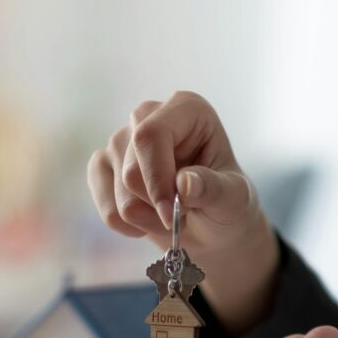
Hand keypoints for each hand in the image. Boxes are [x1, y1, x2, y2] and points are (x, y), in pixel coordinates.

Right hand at [87, 91, 279, 333]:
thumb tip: (184, 183)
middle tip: (185, 212)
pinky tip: (148, 221)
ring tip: (171, 214)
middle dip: (157, 204)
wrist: (211, 228)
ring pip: (119, 191)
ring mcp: (121, 140)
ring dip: (147, 218)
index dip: (156, 177)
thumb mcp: (234, 198)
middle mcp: (148, 117)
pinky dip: (128, 226)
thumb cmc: (227, 203)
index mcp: (186, 109)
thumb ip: (214, 188)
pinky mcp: (103, 166)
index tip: (171, 213)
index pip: (150, 135)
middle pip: (131, 169)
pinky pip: (105, 207)